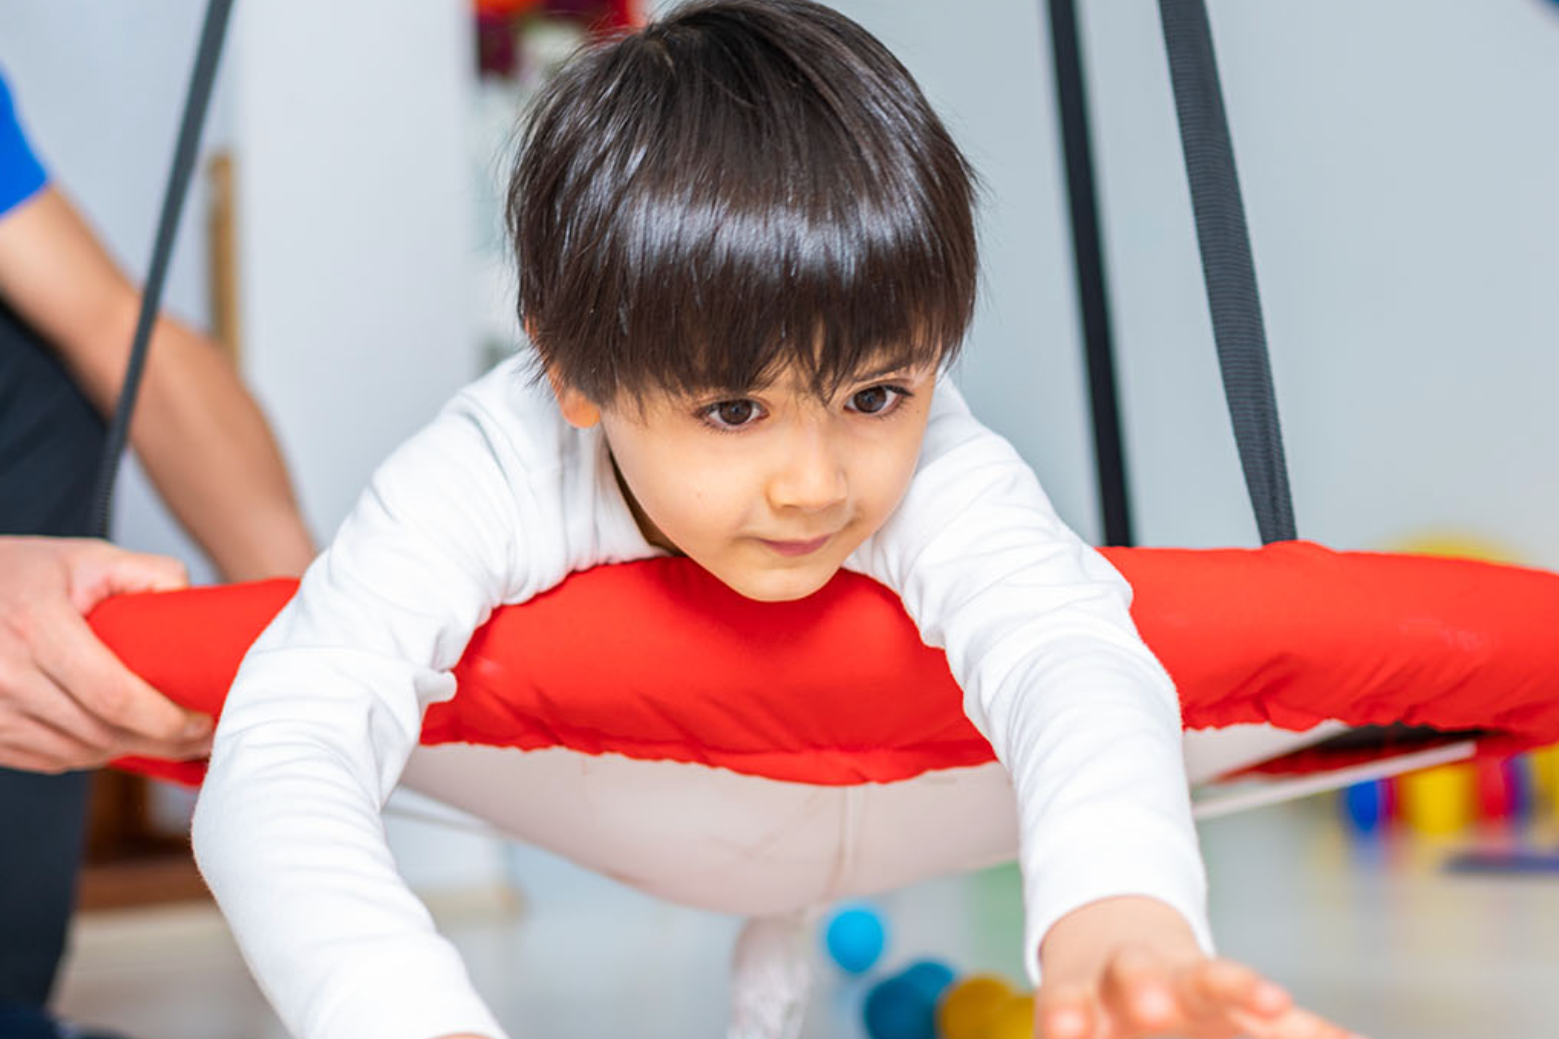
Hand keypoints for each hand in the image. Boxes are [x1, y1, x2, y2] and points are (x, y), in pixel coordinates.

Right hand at [0, 536, 212, 771]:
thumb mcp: (84, 558)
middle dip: (161, 742)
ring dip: (129, 751)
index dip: (166, 720)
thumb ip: (146, 572)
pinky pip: (50, 760)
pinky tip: (119, 736)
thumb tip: (190, 600)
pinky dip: (91, 753)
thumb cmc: (20, 574)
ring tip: (169, 738)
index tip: (202, 722)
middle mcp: (7, 676)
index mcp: (36, 628)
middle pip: (100, 733)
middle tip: (201, 737)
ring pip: (78, 754)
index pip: (113, 696)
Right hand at [1036, 897, 1364, 1038]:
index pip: (1226, 979)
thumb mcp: (1236, 1007)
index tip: (1276, 1001)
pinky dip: (1058, 1021)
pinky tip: (1059, 1036)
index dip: (1249, 991)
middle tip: (1161, 1007)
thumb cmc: (1186, 993)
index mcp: (1198, 981)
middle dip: (1156, 987)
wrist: (1108, 943)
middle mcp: (1148, 977)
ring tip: (1079, 1026)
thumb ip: (1295, 1031)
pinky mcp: (1062, 1001)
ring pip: (1090, 985)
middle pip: (1151, 971)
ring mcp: (1100, 987)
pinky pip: (1055, 1007)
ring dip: (1085, 1003)